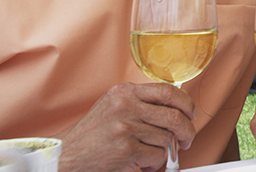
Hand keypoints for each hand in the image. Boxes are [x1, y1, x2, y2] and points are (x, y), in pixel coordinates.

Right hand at [57, 82, 195, 171]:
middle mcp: (125, 107)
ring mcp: (126, 129)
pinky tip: (140, 163)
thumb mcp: (112, 106)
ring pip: (167, 139)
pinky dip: (153, 164)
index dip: (186, 103)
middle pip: (174, 117)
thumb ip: (140, 102)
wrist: (64, 157)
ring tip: (148, 154)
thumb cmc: (90, 135)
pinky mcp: (126, 150)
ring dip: (164, 151)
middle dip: (187, 131)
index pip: (168, 91)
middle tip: (187, 139)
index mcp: (124, 92)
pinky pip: (157, 157)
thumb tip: (175, 107)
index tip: (190, 113)